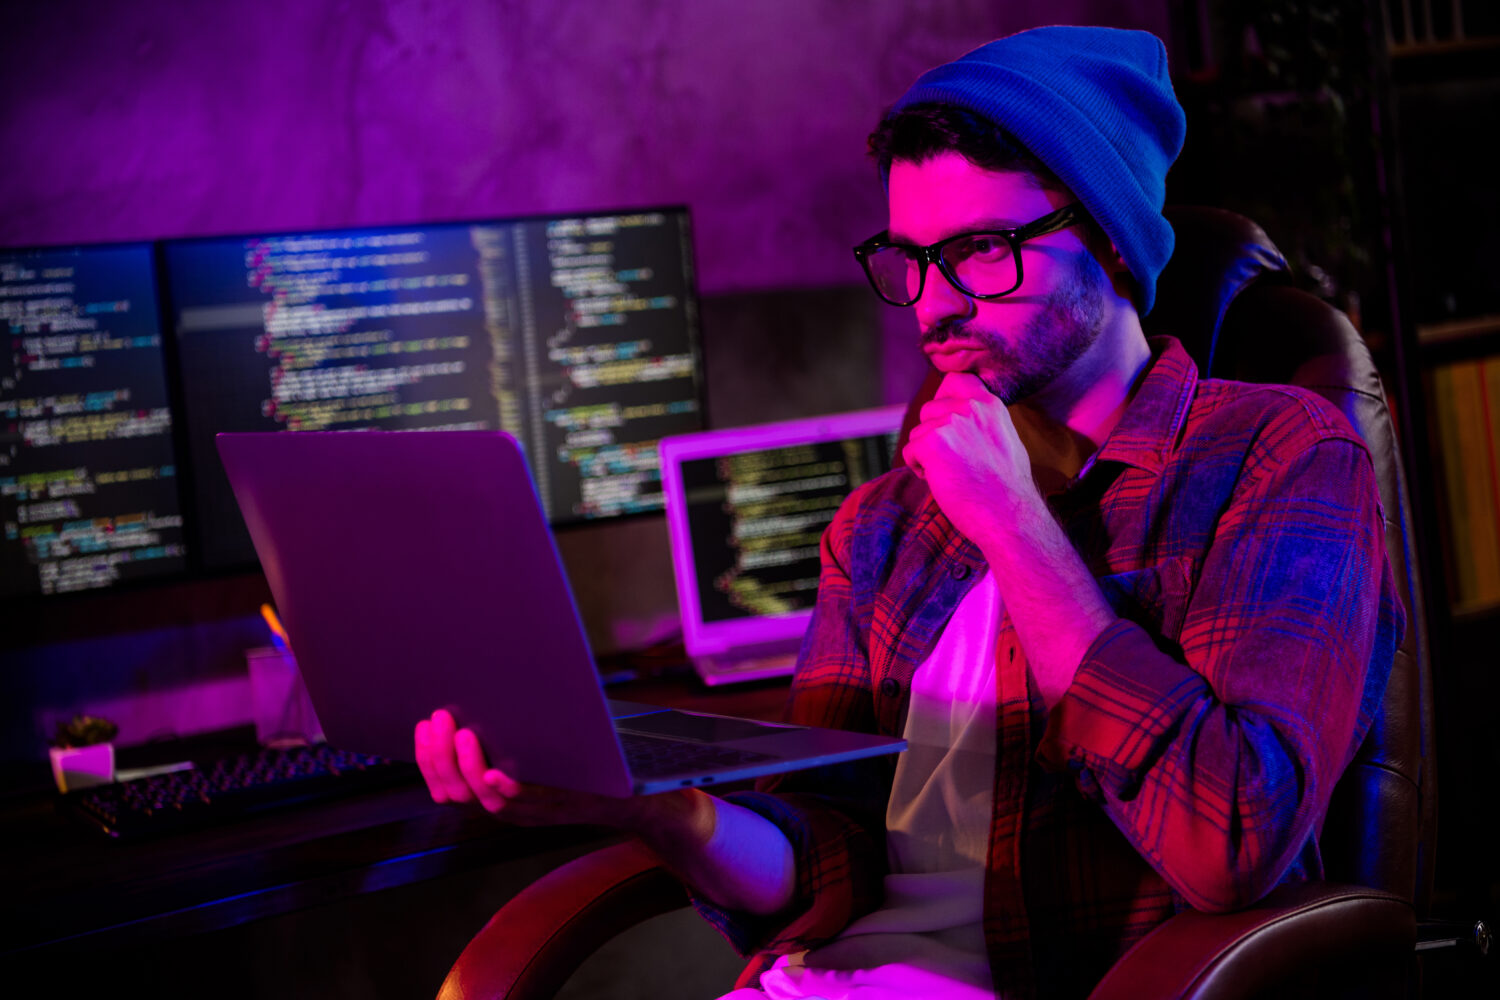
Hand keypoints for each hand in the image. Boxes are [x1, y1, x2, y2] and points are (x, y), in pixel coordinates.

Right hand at [413, 709, 637, 827]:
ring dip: (468, 767)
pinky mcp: (556, 807)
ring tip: (463, 733)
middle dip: (440, 757)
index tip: (421, 726)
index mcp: (494, 796)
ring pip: (483, 799)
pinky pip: (523, 803)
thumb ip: (504, 736)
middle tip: (440, 719)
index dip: (426, 760)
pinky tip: (493, 772)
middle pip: (456, 793)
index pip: (443, 788)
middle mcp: (506, 809)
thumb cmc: (575, 763)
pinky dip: (503, 789)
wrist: (626, 791)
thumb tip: (477, 694)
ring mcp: (530, 811)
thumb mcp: (533, 750)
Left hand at [901, 372, 1039, 544]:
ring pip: (918, 433)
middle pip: (930, 409)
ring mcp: (950, 423)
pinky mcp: (931, 443)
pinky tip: (941, 481)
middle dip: (932, 433)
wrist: (1009, 517)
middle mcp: (970, 407)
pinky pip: (910, 451)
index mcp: (990, 404)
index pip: (955, 380)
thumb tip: (958, 414)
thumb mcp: (1004, 439)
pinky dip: (919, 468)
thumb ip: (982, 421)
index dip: (943, 397)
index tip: (944, 418)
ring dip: (926, 454)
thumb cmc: (1007, 488)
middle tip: (952, 460)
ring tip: (951, 474)